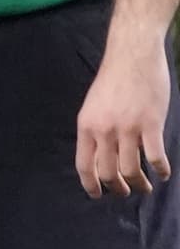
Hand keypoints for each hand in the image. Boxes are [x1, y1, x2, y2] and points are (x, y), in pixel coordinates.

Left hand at [76, 33, 173, 200]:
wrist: (133, 54)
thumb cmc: (114, 78)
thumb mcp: (94, 105)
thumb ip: (95, 129)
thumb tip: (100, 155)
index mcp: (87, 126)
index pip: (84, 165)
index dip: (91, 185)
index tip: (98, 194)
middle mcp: (105, 130)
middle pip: (109, 172)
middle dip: (118, 188)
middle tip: (126, 191)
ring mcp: (128, 128)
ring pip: (132, 170)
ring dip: (140, 184)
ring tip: (146, 187)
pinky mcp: (150, 124)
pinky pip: (155, 157)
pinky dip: (161, 170)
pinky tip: (163, 173)